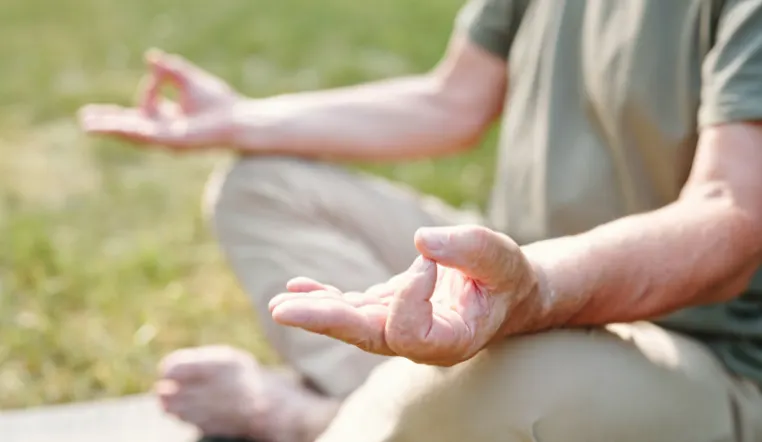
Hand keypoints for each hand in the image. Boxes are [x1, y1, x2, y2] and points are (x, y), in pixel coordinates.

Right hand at [78, 49, 239, 149]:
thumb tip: (151, 57)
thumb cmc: (220, 103)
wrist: (239, 119)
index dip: (149, 86)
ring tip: (87, 125)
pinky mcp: (173, 142)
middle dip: (107, 123)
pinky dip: (129, 129)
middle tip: (84, 120)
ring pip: (132, 134)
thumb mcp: (189, 80)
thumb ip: (169, 70)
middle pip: (129, 127)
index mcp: (169, 120)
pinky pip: (146, 135)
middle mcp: (165, 132)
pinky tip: (113, 127)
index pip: (144, 107)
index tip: (159, 70)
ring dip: (110, 128)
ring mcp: (167, 139)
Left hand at [269, 225, 544, 365]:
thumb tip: (421, 240)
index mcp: (450, 341)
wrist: (504, 290)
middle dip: (324, 320)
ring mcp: (399, 327)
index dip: (410, 292)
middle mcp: (418, 343)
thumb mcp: (501, 258)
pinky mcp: (387, 309)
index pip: (410, 329)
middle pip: (365, 335)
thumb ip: (468, 249)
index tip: (427, 257)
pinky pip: (352, 307)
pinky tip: (296, 285)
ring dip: (316, 310)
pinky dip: (325, 296)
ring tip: (279, 303)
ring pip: (353, 323)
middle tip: (282, 310)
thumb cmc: (507, 278)